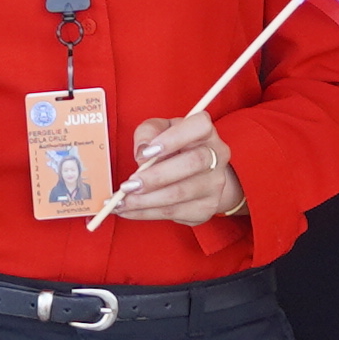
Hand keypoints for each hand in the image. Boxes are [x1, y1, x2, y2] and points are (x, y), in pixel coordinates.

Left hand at [107, 111, 241, 228]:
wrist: (197, 175)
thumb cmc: (174, 147)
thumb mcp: (159, 130)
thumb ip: (148, 132)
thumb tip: (142, 152)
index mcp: (205, 131)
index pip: (199, 126)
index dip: (173, 138)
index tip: (146, 152)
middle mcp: (217, 155)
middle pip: (193, 163)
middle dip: (156, 177)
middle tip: (128, 185)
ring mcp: (215, 184)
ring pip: (181, 193)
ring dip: (146, 200)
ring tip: (121, 201)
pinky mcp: (206, 207)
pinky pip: (174, 213)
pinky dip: (147, 213)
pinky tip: (129, 210)